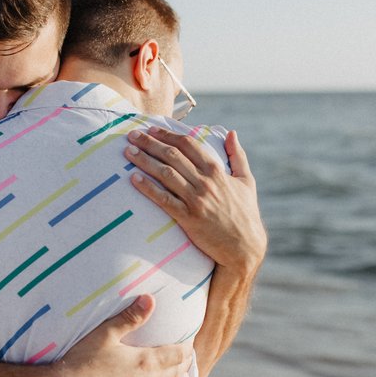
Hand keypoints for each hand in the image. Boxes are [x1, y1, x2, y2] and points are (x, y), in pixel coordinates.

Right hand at [56, 294, 191, 376]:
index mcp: (146, 361)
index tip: (187, 343)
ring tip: (181, 375)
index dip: (186, 348)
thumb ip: (130, 318)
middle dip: (184, 364)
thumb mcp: (105, 333)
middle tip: (185, 357)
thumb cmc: (83, 360)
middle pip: (177, 373)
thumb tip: (150, 299)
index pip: (178, 354)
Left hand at [125, 127, 266, 270]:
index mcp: (217, 171)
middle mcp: (205, 182)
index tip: (152, 129)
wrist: (244, 247)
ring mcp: (196, 200)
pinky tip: (134, 179)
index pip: (188, 145)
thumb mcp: (247, 181)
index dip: (168, 134)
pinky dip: (148, 188)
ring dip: (145, 160)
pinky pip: (164, 200)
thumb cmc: (245, 213)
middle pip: (172, 155)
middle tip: (132, 135)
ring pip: (165, 174)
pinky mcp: (188, 218)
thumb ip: (238, 156)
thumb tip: (232, 133)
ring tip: (128, 152)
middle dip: (150, 143)